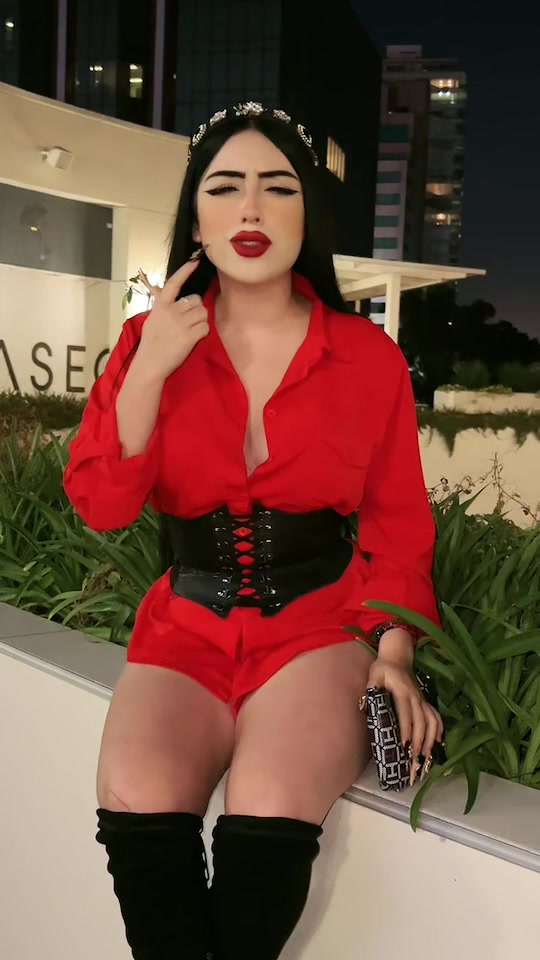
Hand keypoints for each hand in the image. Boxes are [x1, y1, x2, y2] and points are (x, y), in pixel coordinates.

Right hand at [137, 258, 209, 380]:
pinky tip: (193, 339)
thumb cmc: (151, 343)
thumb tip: (161, 291)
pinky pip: (205, 327)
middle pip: (196, 300)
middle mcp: (171, 311)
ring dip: (200, 322)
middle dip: (196, 310)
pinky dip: (203, 333)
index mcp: (161, 305)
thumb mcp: (152, 319)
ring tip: (189, 332)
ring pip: (203, 313)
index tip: (195, 261)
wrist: (150, 364)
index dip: (185, 271)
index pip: (174, 283)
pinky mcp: (190, 335)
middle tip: (188, 322)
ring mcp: (181, 323)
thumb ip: (161, 305)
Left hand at [367, 654, 443, 782]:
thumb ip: (372, 687)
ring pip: (431, 721)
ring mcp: (422, 700)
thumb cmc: (383, 668)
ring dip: (430, 739)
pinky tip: (437, 743)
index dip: (407, 729)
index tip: (405, 744)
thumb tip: (368, 702)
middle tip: (414, 760)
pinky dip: (439, 730)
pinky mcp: (425, 701)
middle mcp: (416, 697)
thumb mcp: (374, 674)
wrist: (398, 657)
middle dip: (419, 742)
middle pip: (420, 721)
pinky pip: (435, 716)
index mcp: (403, 691)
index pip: (405, 712)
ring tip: (426, 757)